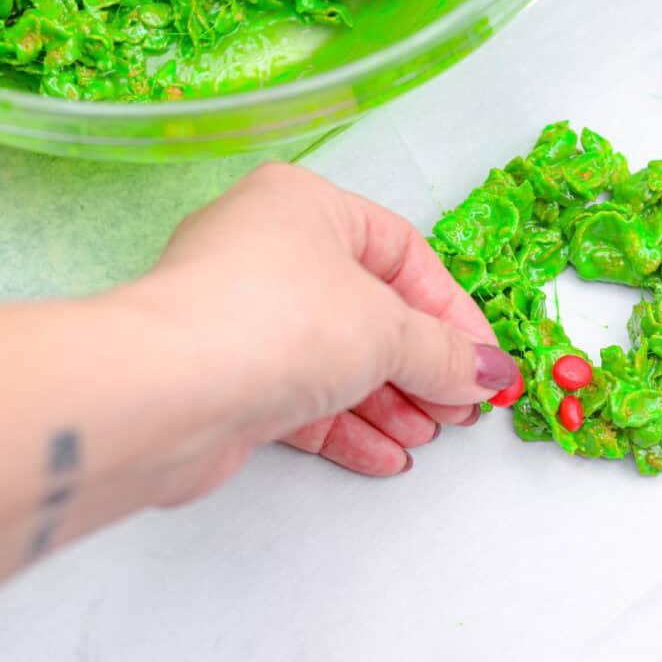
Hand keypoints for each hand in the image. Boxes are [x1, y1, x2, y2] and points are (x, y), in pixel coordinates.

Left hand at [130, 162, 516, 499]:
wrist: (170, 391)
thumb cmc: (282, 322)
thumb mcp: (389, 329)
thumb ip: (447, 353)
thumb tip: (491, 373)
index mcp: (305, 206)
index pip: (403, 255)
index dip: (453, 312)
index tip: (484, 361)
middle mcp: (268, 252)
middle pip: (369, 311)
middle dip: (421, 366)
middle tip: (459, 407)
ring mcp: (243, 317)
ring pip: (334, 359)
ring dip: (388, 403)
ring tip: (426, 436)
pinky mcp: (226, 379)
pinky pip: (301, 398)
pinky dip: (346, 426)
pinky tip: (385, 455)